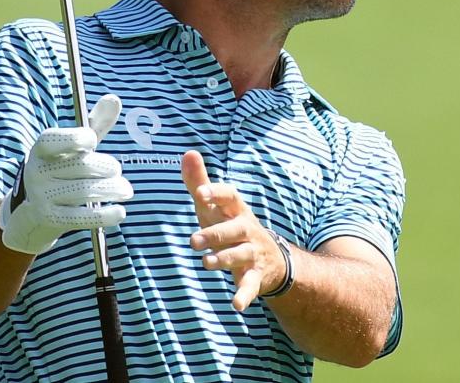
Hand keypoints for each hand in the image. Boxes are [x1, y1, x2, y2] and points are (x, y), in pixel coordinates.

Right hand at [0, 94, 133, 253]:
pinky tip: (120, 212)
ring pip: (85, 191)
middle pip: (79, 166)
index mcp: (41, 149)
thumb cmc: (62, 170)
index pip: (53, 140)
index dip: (76, 138)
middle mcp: (37, 171)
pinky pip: (81, 217)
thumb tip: (114, 98)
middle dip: (106, 167)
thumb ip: (94, 124)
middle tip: (117, 171)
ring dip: (112, 190)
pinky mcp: (50, 220)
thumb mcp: (73, 148)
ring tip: (126, 190)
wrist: (32, 214)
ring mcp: (42, 197)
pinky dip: (105, 215)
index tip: (92, 141)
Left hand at [181, 150, 286, 311]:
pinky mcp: (255, 277)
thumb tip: (187, 153)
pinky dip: (244, 295)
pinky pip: (250, 285)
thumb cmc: (232, 227)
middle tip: (192, 240)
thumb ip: (200, 182)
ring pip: (240, 255)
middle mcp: (247, 230)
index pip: (230, 196)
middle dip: (214, 234)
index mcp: (236, 210)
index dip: (216, 193)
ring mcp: (252, 253)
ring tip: (205, 263)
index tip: (200, 193)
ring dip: (224, 259)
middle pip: (233, 229)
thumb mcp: (216, 207)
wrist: (272, 259)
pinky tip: (236, 305)